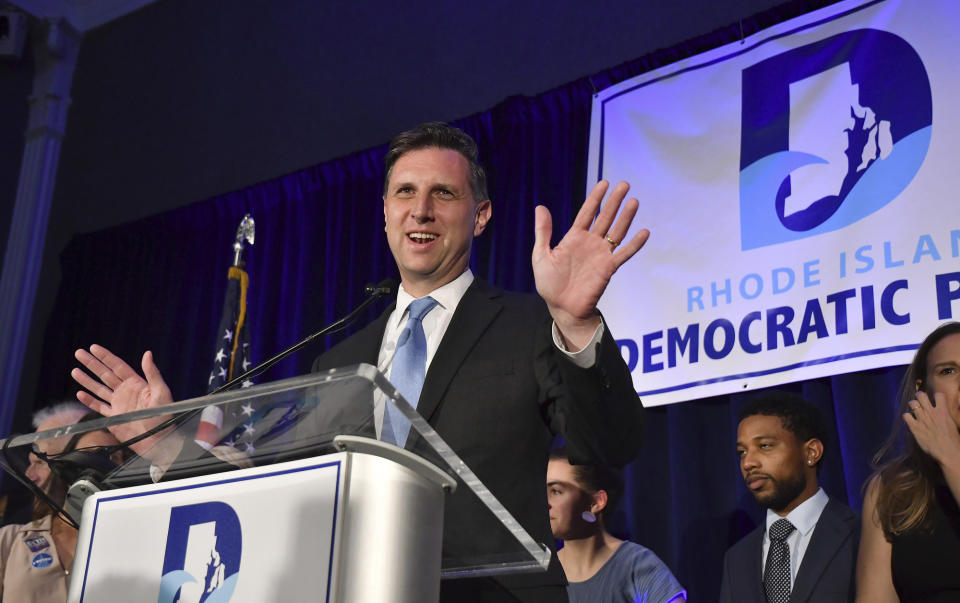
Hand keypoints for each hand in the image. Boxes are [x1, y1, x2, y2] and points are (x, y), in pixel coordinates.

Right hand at [71, 345, 174, 456]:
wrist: (158, 440)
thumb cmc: (164, 416)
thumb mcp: (161, 392)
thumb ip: (153, 373)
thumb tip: (148, 353)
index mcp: (137, 383)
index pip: (118, 366)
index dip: (105, 356)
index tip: (93, 347)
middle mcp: (126, 392)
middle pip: (105, 374)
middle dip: (92, 364)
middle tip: (78, 353)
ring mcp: (119, 404)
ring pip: (99, 389)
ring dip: (87, 380)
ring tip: (74, 371)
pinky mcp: (114, 418)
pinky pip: (99, 407)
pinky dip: (89, 401)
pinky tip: (80, 394)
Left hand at [532, 180, 648, 349]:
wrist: (561, 307)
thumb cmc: (549, 284)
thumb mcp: (541, 255)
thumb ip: (543, 232)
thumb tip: (541, 206)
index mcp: (574, 238)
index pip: (587, 213)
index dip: (595, 198)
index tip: (604, 183)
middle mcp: (590, 243)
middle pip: (605, 217)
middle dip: (614, 201)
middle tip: (625, 184)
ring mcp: (601, 255)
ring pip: (616, 232)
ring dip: (626, 217)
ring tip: (634, 201)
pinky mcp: (608, 269)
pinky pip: (624, 254)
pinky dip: (634, 244)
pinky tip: (644, 232)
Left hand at [903, 390, 959, 467]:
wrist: (948, 452)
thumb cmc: (953, 440)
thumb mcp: (953, 424)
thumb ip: (946, 415)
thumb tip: (943, 413)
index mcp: (943, 411)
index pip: (938, 394)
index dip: (936, 396)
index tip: (935, 400)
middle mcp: (931, 412)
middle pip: (921, 395)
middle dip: (920, 396)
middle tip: (920, 400)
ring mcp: (921, 419)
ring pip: (912, 403)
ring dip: (912, 405)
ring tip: (914, 409)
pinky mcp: (914, 427)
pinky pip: (906, 415)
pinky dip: (907, 416)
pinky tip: (910, 420)